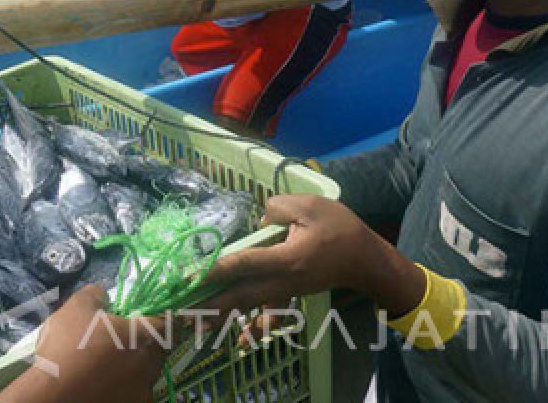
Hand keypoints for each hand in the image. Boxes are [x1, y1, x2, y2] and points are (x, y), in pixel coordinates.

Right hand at [0, 285, 169, 402]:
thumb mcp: (76, 307)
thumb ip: (96, 294)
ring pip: (145, 373)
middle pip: (157, 350)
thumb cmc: (68, 346)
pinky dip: (122, 386)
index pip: (169, 323)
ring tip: (108, 364)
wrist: (52, 395)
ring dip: (132, 366)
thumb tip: (104, 296)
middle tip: (121, 339)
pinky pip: (132, 392)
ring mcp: (141, 392)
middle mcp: (150, 367)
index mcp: (144, 337)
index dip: (162, 317)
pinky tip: (101, 382)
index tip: (149, 315)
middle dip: (144, 343)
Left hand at [195, 195, 425, 325]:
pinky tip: (243, 342)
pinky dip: (255, 328)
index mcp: (287, 259)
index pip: (244, 264)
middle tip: (181, 312)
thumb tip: (258, 222)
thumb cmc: (340, 228)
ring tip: (196, 327)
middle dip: (210, 304)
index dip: (216, 269)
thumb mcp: (310, 206)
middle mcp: (283, 281)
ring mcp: (286, 290)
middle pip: (240, 295)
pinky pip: (269, 313)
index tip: (191, 276)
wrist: (366, 259)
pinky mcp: (289, 293)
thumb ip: (277, 208)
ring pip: (250, 307)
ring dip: (223, 317)